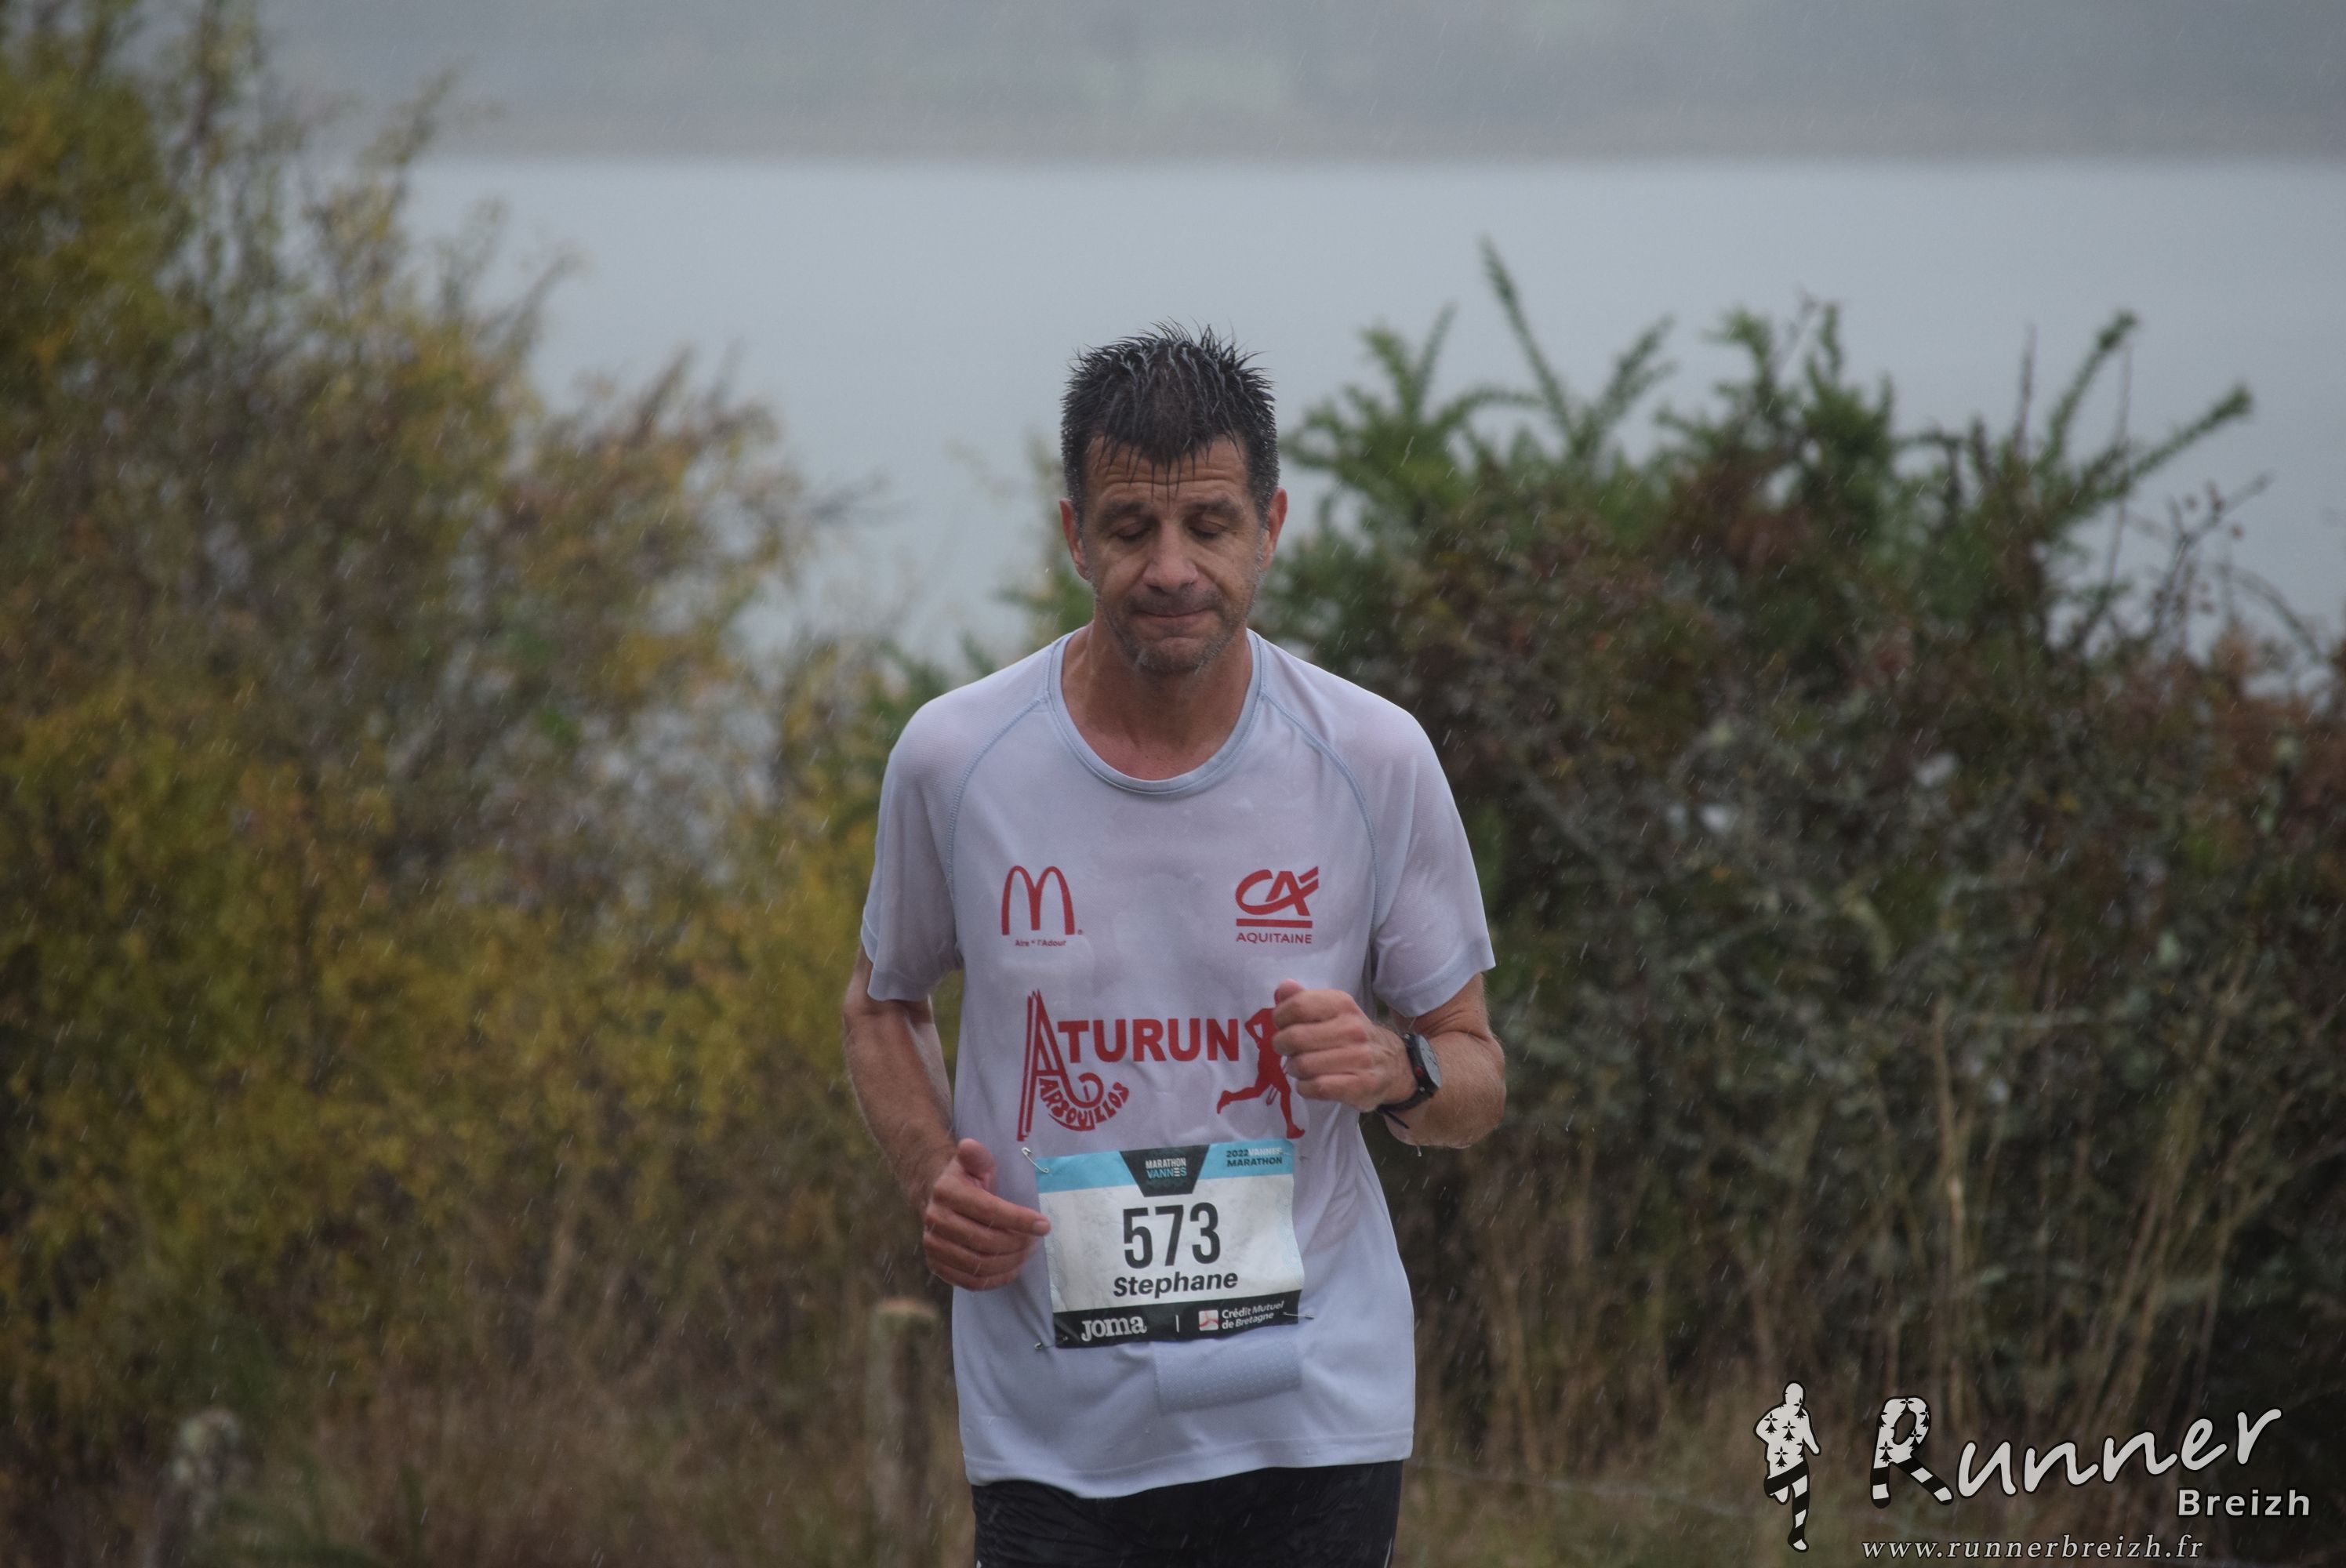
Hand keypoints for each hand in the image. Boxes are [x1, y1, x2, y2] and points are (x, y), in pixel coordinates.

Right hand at [920, 1138, 1049, 1290]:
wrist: (935, 1197)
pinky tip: (1012, 1268)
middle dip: (1017, 1243)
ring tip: (1026, 1252)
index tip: (1044, 1225)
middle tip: (1036, 1241)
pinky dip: (995, 1279)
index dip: (1019, 1219)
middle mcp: (936, 1220)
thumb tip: (970, 1146)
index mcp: (947, 1192)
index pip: (989, 1210)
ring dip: (1010, 1262)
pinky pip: (970, 1281)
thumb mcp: (973, 1162)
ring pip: (979, 1264)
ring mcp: (934, 1246)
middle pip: (986, 1241)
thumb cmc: (964, 1180)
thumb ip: (977, 1155)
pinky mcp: (936, 1265)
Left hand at [1270, 979, 1413, 1113]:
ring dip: (1293, 1068)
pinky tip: (1308, 1083)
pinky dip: (1304, 1087)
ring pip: (1304, 1065)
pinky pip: (1317, 1087)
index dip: (1280, 1017)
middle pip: (1296, 1037)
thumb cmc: (1353, 1036)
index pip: (1299, 1006)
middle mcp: (1354, 1029)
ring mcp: (1360, 1059)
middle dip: (1282, 1045)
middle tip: (1286, 1049)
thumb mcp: (1333, 1012)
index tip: (1282, 1025)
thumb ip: (1305, 999)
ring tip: (1299, 1067)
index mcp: (1343, 1005)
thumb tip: (1283, 987)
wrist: (1393, 1065)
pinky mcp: (1361, 1086)